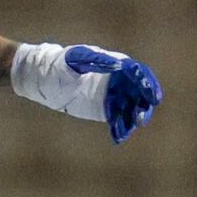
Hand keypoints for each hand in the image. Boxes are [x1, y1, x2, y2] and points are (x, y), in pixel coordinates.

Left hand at [13, 42, 162, 142]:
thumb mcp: (76, 59)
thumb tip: (118, 64)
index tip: (152, 95)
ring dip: (135, 117)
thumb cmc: (61, 64)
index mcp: (117, 64)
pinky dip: (120, 128)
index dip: (147, 83)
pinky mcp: (106, 110)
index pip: (138, 73)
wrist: (45, 80)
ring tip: (134, 125)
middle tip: (143, 115)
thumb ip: (96, 60)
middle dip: (145, 103)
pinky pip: (117, 119)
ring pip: (131, 107)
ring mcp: (114, 96)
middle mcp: (119, 81)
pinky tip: (118, 137)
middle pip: (140, 92)